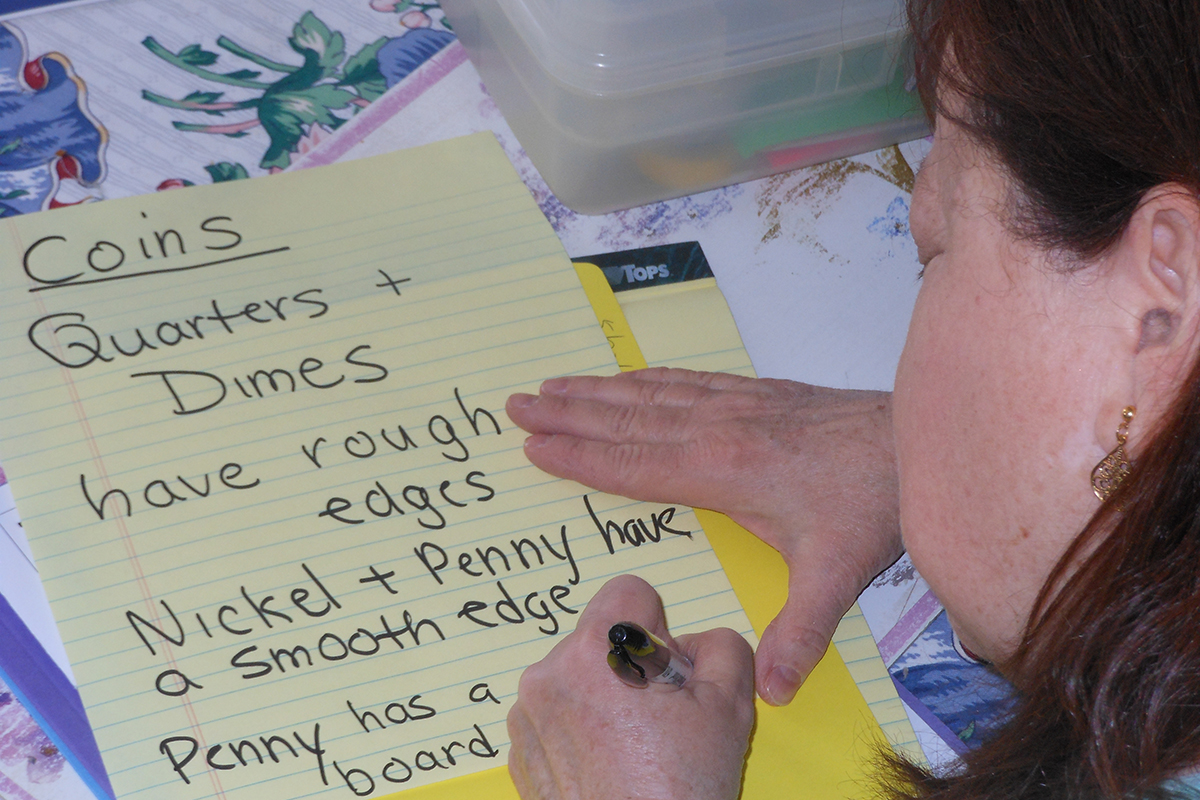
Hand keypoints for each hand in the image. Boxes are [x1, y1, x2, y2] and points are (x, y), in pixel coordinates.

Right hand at [506, 368, 902, 704]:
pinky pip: (683, 380)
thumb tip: (769, 691)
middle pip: (626, 421)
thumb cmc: (872, 501)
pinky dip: (643, 378)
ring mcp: (735, 405)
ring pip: (649, 394)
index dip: (579, 457)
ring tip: (552, 384)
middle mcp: (719, 429)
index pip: (633, 465)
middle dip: (567, 414)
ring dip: (596, 390)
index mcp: (723, 470)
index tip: (533, 445)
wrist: (914, 440)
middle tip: (517, 403)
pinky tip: (626, 376)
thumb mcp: (837, 575)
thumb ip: (799, 632)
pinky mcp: (754, 393)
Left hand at [507, 575, 754, 799]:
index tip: (667, 670)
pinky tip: (610, 766)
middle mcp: (550, 674)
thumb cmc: (679, 792)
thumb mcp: (728, 707)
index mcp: (598, 651)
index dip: (660, 627)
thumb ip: (722, 647)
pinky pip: (556, 715)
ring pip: (579, 676)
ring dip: (605, 697)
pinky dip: (582, 730)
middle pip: (602, 638)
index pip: (629, 592)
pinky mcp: (520, 750)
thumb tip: (698, 642)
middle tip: (661, 720)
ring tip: (636, 749)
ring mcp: (529, 714)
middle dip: (633, 665)